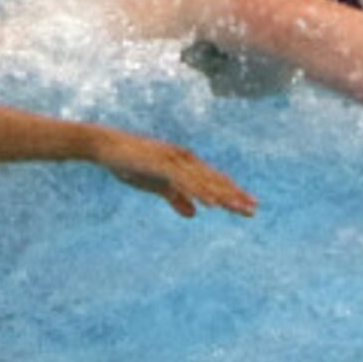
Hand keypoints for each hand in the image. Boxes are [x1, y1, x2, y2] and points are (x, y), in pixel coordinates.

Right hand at [96, 133, 256, 217]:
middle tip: (254, 209)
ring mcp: (174, 161)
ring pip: (203, 181)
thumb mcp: (158, 186)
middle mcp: (185, 160)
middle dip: (235, 195)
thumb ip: (176, 198)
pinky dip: (198, 191)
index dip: (233, 193)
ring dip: (221, 195)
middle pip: (215, 180)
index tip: (250, 206)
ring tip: (238, 208)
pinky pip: (184, 181)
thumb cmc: (133, 164)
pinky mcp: (161, 164)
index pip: (215, 181)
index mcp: (187, 164)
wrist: (108, 147)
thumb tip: (194, 214)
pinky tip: (209, 203)